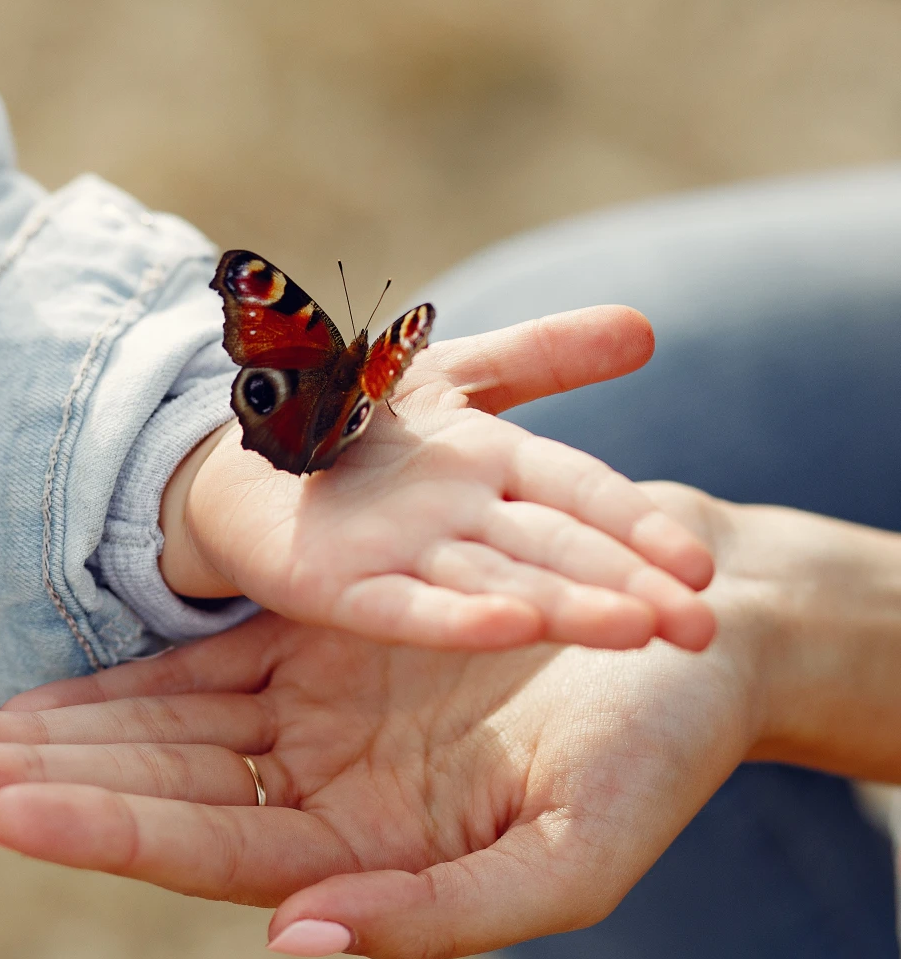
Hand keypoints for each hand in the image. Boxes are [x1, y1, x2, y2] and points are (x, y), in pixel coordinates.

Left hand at [0, 487, 772, 958]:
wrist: (686, 628)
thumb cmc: (653, 750)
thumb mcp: (572, 857)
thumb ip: (441, 919)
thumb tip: (299, 940)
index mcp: (369, 850)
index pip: (203, 848)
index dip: (98, 827)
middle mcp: (324, 788)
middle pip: (154, 788)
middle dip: (39, 779)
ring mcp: (316, 713)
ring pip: (159, 726)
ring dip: (58, 729)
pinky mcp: (325, 640)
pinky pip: (204, 659)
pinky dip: (127, 665)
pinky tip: (54, 674)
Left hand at [159, 307, 715, 652]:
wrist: (251, 455)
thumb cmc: (358, 417)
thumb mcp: (454, 375)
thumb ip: (540, 355)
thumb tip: (645, 328)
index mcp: (495, 473)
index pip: (582, 495)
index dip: (639, 525)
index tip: (706, 566)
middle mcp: (462, 525)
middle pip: (556, 552)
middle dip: (628, 587)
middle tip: (705, 630)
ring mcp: (405, 561)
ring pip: (498, 586)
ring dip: (565, 607)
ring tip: (637, 629)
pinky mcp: (343, 590)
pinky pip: (405, 607)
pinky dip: (457, 617)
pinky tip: (513, 627)